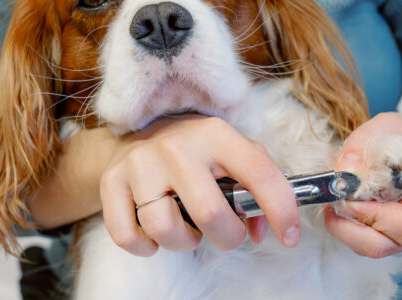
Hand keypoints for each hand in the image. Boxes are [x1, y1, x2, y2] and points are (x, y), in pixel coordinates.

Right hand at [100, 115, 299, 255]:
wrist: (140, 133)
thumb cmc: (196, 149)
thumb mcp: (232, 153)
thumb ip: (256, 185)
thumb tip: (261, 231)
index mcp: (217, 135)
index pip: (258, 174)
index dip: (281, 210)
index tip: (289, 236)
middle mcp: (178, 147)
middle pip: (210, 214)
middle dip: (227, 237)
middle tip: (226, 233)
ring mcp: (141, 163)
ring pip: (165, 230)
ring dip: (185, 242)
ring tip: (187, 226)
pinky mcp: (112, 182)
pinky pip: (128, 237)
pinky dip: (147, 247)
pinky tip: (155, 233)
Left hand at [324, 112, 401, 257]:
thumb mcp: (386, 124)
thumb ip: (363, 142)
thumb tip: (345, 171)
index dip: (372, 216)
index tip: (347, 195)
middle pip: (388, 244)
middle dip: (350, 227)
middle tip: (331, 202)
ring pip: (376, 248)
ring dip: (346, 229)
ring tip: (335, 202)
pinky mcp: (399, 238)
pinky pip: (371, 243)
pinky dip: (351, 229)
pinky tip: (345, 207)